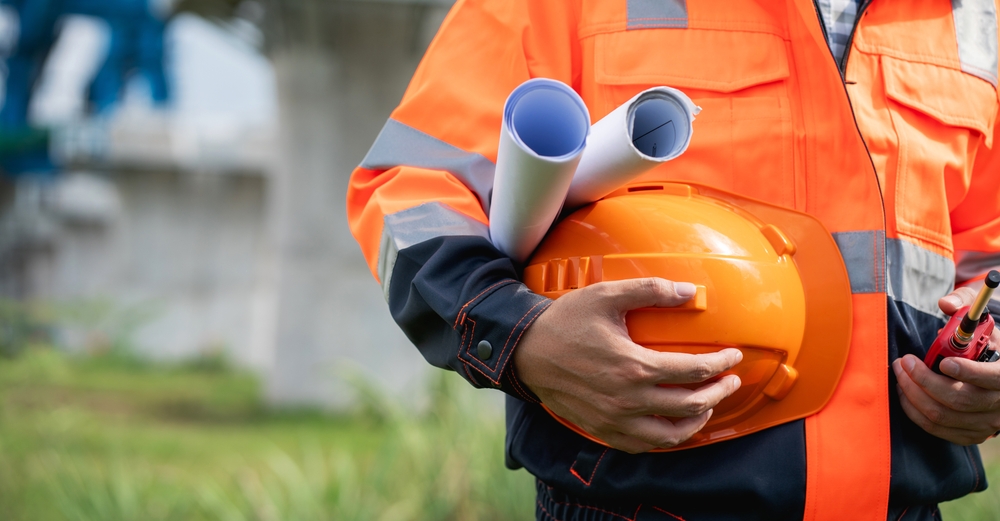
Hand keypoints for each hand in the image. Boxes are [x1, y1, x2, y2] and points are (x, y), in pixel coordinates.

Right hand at [513, 277, 742, 453]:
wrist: (525, 351)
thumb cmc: (565, 321)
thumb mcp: (606, 295)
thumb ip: (650, 290)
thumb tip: (689, 291)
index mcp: (635, 366)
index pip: (694, 370)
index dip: (721, 364)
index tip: (733, 356)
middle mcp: (629, 400)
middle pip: (691, 404)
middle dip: (719, 391)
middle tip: (730, 380)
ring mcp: (615, 419)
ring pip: (671, 434)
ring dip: (697, 420)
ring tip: (708, 405)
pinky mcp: (602, 429)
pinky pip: (643, 446)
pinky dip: (666, 438)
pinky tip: (673, 425)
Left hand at [893, 286, 999, 444]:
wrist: (992, 366)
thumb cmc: (982, 339)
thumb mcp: (979, 318)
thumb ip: (965, 304)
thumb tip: (946, 303)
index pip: (992, 379)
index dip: (967, 372)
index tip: (943, 362)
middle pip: (959, 399)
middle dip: (923, 380)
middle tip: (902, 361)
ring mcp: (986, 423)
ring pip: (942, 416)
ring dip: (912, 395)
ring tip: (899, 373)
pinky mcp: (970, 434)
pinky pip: (936, 429)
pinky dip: (914, 411)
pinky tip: (904, 392)